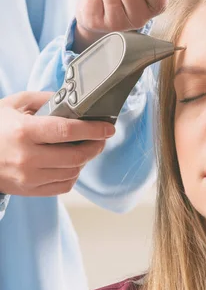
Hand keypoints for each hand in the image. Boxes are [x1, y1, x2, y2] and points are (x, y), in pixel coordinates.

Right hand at [0, 92, 114, 196]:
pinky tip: (71, 163)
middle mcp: (27, 157)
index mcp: (24, 132)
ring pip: (72, 172)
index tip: (108, 127)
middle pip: (75, 156)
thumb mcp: (13, 104)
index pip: (67, 131)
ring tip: (86, 148)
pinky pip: (63, 186)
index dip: (92, 129)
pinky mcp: (29, 191)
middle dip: (95, 145)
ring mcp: (28, 178)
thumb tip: (71, 100)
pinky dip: (73, 175)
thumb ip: (44, 99)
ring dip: (85, 160)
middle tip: (101, 137)